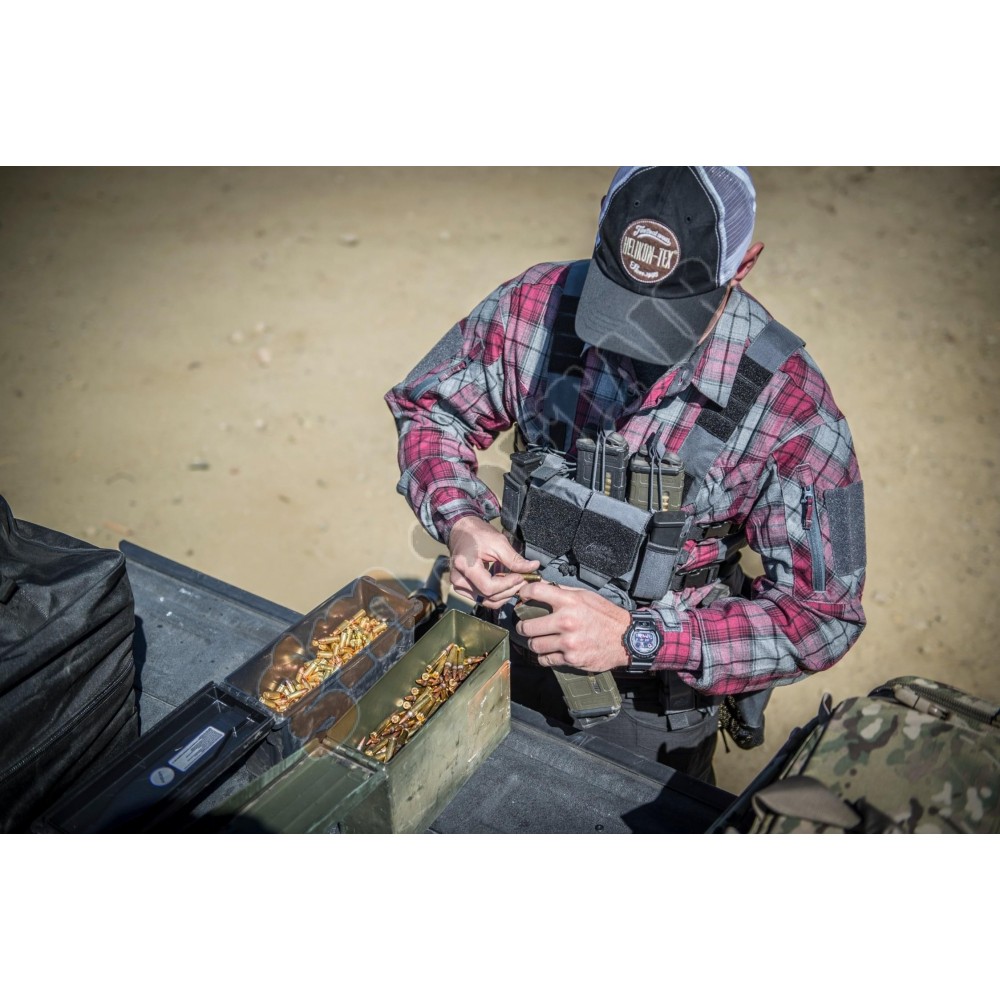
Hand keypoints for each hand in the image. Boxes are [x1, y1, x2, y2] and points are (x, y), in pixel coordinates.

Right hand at [447, 516, 539, 608]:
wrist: (462, 532)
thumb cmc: (477, 534)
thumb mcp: (498, 542)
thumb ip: (514, 559)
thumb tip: (533, 567)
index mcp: (466, 566)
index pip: (489, 587)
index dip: (508, 584)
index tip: (521, 576)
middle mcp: (459, 580)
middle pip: (489, 596)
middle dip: (510, 590)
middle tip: (523, 579)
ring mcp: (459, 586)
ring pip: (487, 601)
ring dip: (505, 594)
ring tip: (515, 582)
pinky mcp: (463, 589)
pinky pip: (483, 599)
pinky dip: (497, 594)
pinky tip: (505, 584)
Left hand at [515, 583, 630, 671]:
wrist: (626, 638)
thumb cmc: (606, 616)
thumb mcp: (587, 596)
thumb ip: (564, 591)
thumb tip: (543, 586)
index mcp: (570, 601)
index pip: (536, 591)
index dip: (524, 592)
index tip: (522, 596)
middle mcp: (566, 621)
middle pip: (527, 626)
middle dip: (523, 626)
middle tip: (525, 626)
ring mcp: (568, 642)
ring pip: (535, 645)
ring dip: (534, 643)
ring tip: (538, 640)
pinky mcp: (571, 658)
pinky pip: (546, 660)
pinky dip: (544, 657)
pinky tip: (549, 652)